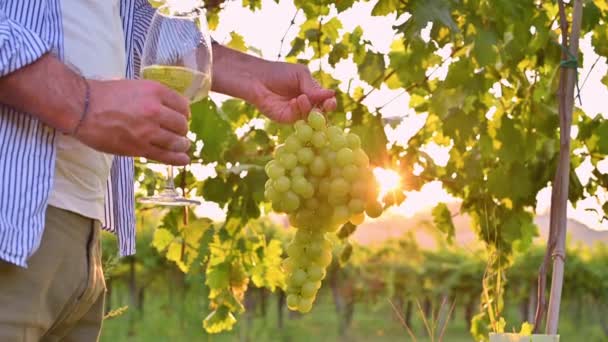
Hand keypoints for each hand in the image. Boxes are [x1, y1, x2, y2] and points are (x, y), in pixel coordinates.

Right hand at [74, 79, 190, 164]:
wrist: (82, 108)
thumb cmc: (104, 95)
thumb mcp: (134, 87)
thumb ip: (153, 97)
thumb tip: (168, 108)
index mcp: (155, 92)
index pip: (183, 106)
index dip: (184, 113)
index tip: (181, 117)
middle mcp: (156, 111)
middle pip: (182, 125)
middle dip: (181, 130)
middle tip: (177, 132)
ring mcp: (148, 131)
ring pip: (176, 142)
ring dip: (181, 145)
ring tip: (181, 146)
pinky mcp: (139, 148)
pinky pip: (165, 155)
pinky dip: (177, 159)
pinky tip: (184, 160)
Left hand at [249, 62, 336, 122]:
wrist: (257, 78)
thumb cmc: (278, 72)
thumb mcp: (300, 74)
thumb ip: (313, 87)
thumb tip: (332, 94)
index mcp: (312, 94)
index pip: (325, 102)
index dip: (330, 103)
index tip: (331, 102)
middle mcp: (306, 106)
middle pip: (321, 113)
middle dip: (324, 110)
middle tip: (327, 106)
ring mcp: (296, 114)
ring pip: (310, 117)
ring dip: (309, 108)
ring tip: (302, 97)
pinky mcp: (285, 119)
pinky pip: (297, 118)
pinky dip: (298, 110)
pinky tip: (294, 101)